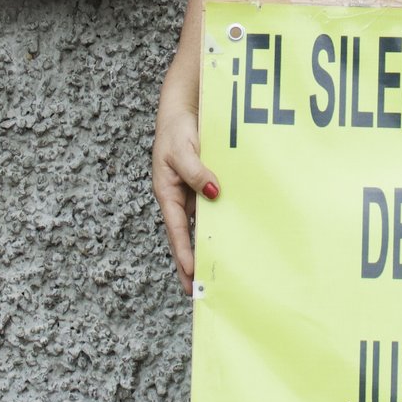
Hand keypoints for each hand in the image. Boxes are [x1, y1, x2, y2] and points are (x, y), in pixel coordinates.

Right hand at [151, 83, 217, 293]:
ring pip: (201, 227)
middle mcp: (179, 199)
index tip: (191, 275)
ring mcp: (192, 194)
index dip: (183, 253)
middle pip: (185, 237)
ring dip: (208, 247)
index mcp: (167, 193)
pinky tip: (233, 240)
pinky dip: (220, 226)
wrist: (184, 109)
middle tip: (201, 291)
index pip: (176, 231)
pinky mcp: (205, 187)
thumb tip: (213, 193)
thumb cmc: (177, 129)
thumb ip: (196, 172)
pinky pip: (214, 211)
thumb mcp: (182, 150)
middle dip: (192, 263)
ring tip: (218, 275)